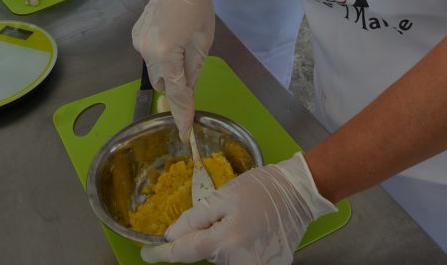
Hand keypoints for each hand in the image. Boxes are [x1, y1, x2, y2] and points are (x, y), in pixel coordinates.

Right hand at [131, 0, 221, 139]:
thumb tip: (186, 97)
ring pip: (155, 70)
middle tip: (190, 62)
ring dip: (168, 67)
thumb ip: (192, 73)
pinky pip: (148, 55)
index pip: (176, 92)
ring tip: (180, 42)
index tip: (185, 133)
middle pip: (163, 82)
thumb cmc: (198, 9)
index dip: (181, 113)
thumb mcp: (202, 44)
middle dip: (177, 81)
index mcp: (166, 52)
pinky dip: (159, 54)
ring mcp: (137, 42)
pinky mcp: (135, 34)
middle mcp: (145, 50)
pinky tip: (169, 35)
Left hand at [140, 152, 336, 263]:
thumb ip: (196, 217)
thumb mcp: (224, 195)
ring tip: (239, 220)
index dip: (162, 254)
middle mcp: (238, 262)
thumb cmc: (261, 188)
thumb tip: (171, 236)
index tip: (147, 253)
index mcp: (225, 241)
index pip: (184, 252)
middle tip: (220, 216)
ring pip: (222, 258)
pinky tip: (249, 230)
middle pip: (206, 255)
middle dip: (204, 239)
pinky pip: (240, 260)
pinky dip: (238, 248)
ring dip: (222, 243)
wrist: (298, 193)